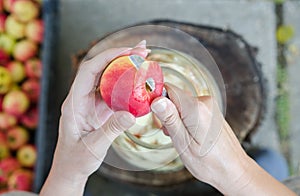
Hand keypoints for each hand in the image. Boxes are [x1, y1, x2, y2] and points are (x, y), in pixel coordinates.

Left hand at [40, 41, 148, 195]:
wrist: (71, 168)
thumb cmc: (76, 159)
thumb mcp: (93, 147)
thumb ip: (111, 130)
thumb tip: (131, 115)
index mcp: (74, 102)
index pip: (89, 70)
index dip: (109, 57)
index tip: (129, 51)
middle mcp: (81, 97)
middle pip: (100, 68)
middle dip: (121, 55)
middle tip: (143, 50)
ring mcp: (90, 102)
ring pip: (107, 77)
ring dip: (125, 66)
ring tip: (144, 58)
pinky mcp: (99, 108)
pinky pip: (113, 90)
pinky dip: (127, 82)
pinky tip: (139, 80)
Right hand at [151, 83, 295, 194]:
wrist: (233, 169)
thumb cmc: (209, 162)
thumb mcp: (183, 142)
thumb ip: (170, 119)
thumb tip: (157, 100)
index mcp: (196, 108)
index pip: (168, 90)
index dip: (158, 102)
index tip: (158, 117)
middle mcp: (205, 102)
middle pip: (174, 97)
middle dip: (168, 114)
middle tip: (172, 134)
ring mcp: (210, 105)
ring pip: (181, 104)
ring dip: (177, 118)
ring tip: (183, 138)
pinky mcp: (211, 110)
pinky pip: (191, 108)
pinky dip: (186, 120)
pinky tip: (190, 135)